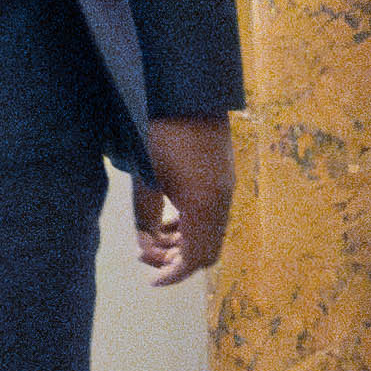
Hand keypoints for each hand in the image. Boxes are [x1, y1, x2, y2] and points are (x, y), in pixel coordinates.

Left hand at [133, 117, 232, 282]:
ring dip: (183, 241)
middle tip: (145, 253)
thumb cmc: (160, 132)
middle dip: (176, 259)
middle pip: (206, 249)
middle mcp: (222, 201)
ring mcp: (226, 187)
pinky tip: (169, 217)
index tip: (151, 281)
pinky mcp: (223, 175)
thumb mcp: (145, 177)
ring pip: (210, 232)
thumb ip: (145, 215)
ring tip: (152, 235)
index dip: (173, 274)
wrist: (187, 90)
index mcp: (204, 206)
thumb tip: (145, 243)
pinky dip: (192, 225)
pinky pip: (212, 214)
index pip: (195, 257)